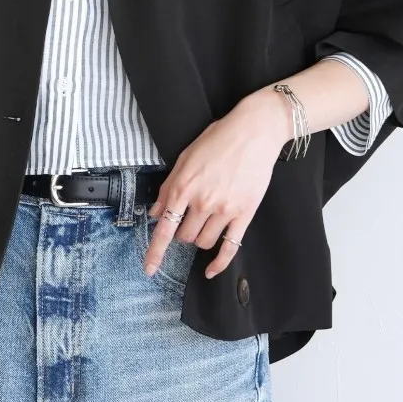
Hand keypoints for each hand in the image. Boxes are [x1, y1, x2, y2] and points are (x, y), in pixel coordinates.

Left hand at [143, 91, 288, 280]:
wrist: (254, 131)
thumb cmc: (218, 139)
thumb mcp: (185, 157)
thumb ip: (168, 186)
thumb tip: (156, 212)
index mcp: (184, 186)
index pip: (164, 228)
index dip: (155, 252)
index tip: (149, 269)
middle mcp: (202, 201)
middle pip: (185, 236)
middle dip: (183, 231)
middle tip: (189, 218)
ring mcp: (224, 209)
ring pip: (204, 242)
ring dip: (200, 239)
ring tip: (205, 223)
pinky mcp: (244, 213)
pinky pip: (230, 247)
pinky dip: (219, 263)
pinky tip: (211, 270)